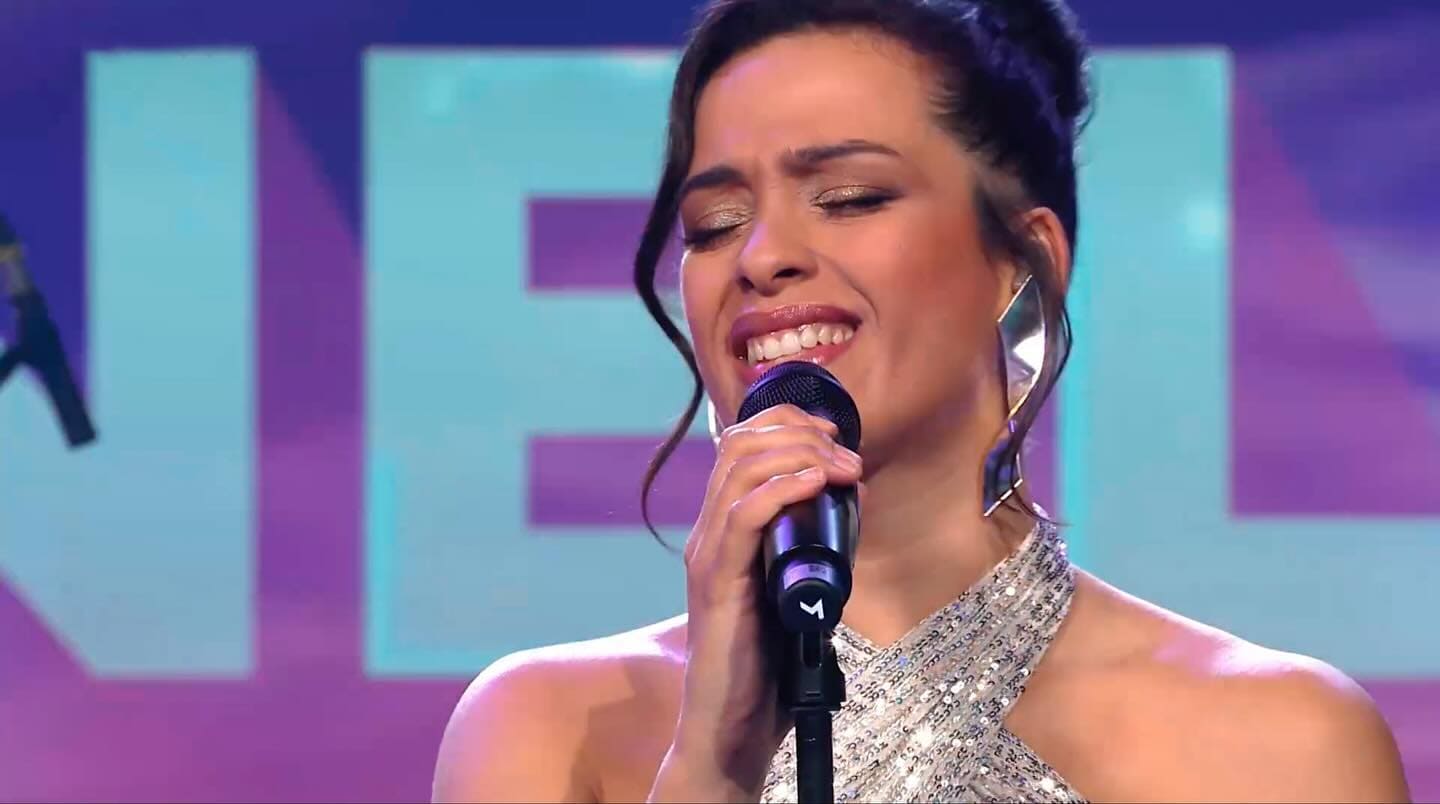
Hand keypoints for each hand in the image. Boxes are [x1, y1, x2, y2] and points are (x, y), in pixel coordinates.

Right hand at [649, 404, 863, 801]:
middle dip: (799, 434)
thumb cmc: (768, 666)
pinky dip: (781, 489)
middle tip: (846, 454)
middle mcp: (709, 533)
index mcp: (725, 530)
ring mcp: (708, 555)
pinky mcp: (715, 582)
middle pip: (739, 445)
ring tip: (841, 467)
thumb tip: (850, 502)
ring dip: (799, 455)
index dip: (788, 425)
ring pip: (738, 470)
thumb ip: (815, 547)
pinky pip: (741, 517)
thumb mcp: (799, 590)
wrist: (734, 726)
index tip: (835, 435)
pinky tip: (814, 483)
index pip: (742, 447)